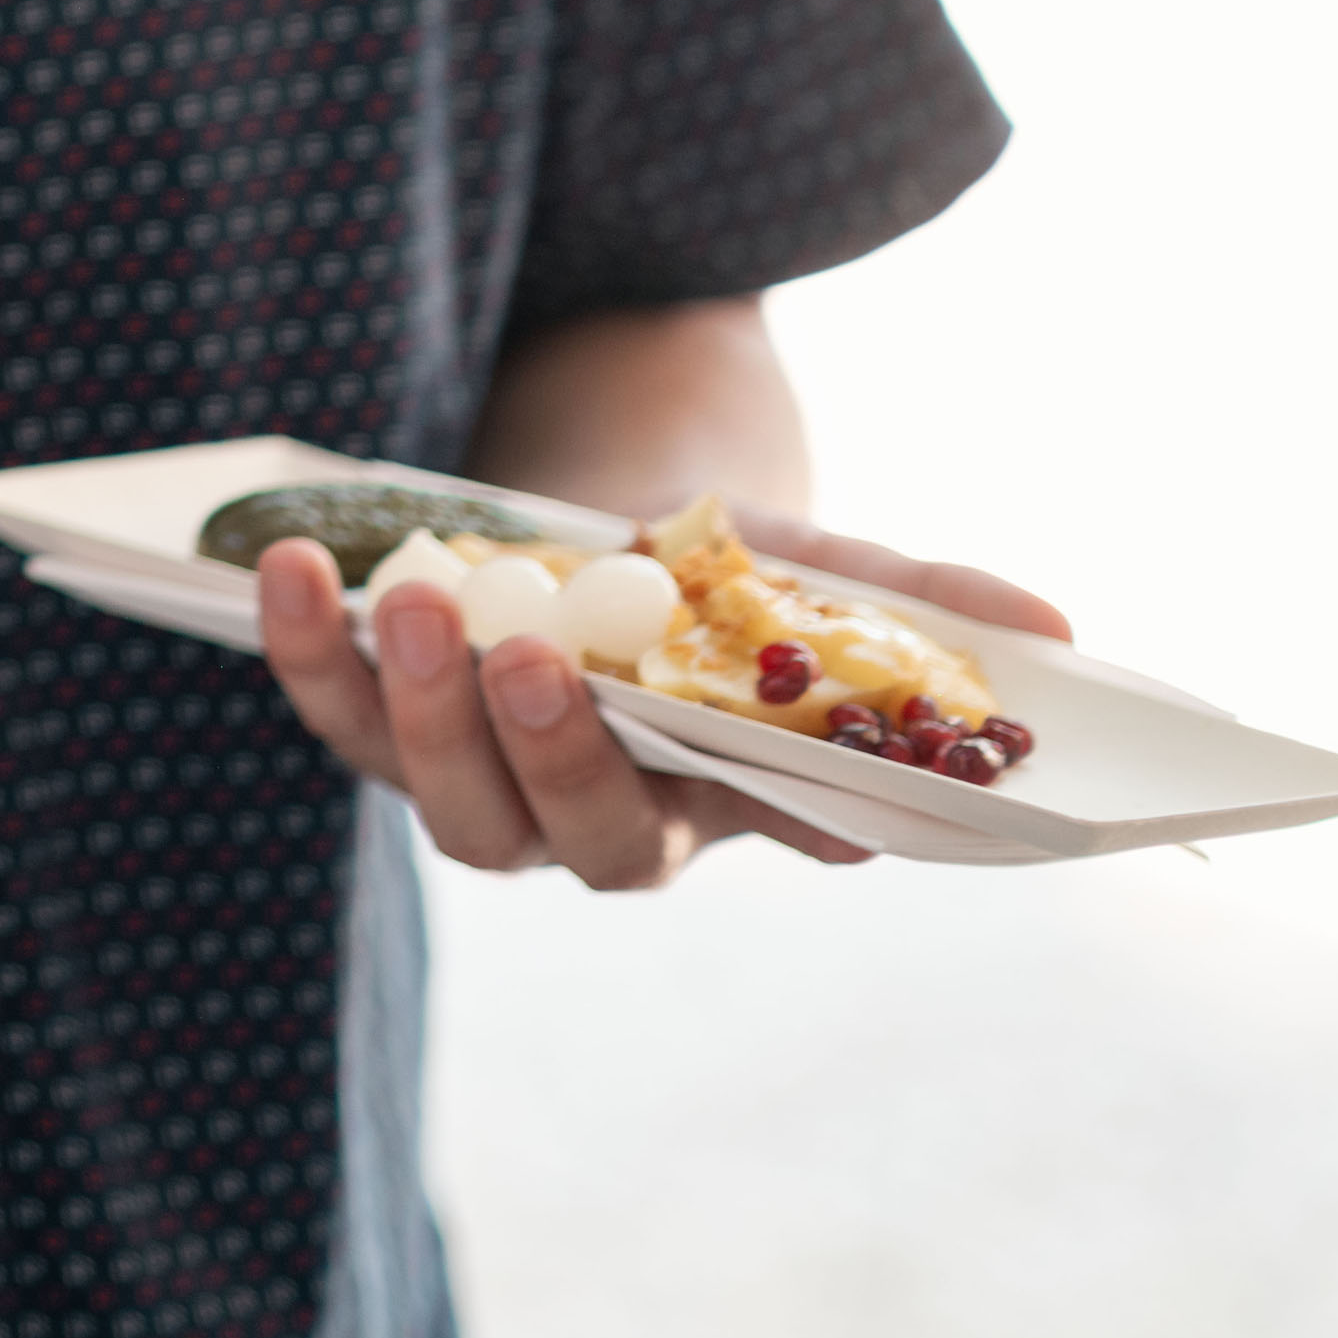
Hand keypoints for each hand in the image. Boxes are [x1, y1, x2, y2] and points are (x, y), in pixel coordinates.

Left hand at [253, 510, 1071, 893]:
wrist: (611, 501)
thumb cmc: (733, 561)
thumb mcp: (824, 563)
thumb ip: (920, 598)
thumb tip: (1054, 623)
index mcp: (717, 798)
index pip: (719, 830)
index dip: (711, 803)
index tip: (713, 744)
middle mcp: (590, 812)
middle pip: (548, 836)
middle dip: (534, 751)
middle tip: (523, 653)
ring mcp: (476, 771)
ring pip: (433, 788)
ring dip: (408, 700)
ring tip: (407, 597)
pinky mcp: (382, 715)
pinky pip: (329, 704)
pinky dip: (300, 642)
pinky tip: (283, 565)